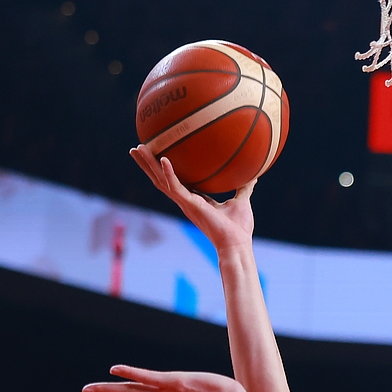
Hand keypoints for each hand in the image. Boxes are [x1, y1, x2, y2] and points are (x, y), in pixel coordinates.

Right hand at [129, 146, 257, 255]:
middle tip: (137, 148)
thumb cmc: (239, 228)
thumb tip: (254, 174)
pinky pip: (176, 186)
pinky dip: (169, 172)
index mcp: (194, 200)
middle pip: (161, 179)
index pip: (175, 181)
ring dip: (149, 165)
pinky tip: (164, 159)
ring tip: (138, 149)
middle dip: (148, 164)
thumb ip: (244, 187)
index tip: (157, 155)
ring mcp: (185, 203)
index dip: (164, 169)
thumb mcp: (241, 201)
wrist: (237, 244)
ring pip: (161, 181)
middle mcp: (185, 201)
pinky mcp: (189, 205)